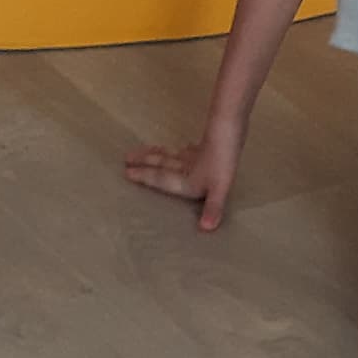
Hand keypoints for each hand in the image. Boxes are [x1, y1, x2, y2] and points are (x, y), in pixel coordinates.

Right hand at [123, 118, 245, 232]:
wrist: (230, 130)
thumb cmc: (223, 161)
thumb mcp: (219, 188)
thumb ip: (212, 208)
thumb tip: (206, 227)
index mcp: (185, 180)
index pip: (160, 178)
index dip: (144, 177)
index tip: (127, 172)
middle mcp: (186, 167)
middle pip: (161, 164)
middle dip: (144, 162)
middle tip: (127, 158)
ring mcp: (194, 155)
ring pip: (170, 155)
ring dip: (157, 154)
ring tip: (145, 151)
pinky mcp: (206, 146)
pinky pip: (189, 150)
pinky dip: (183, 150)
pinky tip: (184, 147)